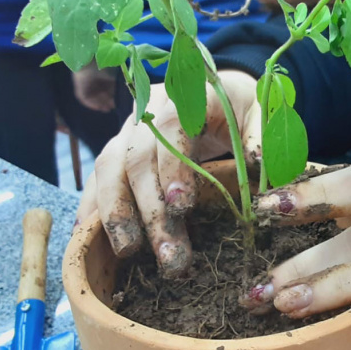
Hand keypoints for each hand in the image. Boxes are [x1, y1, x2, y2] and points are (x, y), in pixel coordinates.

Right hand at [76, 70, 261, 276]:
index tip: (180, 206)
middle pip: (137, 158)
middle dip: (149, 209)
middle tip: (168, 255)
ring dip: (116, 214)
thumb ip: (261, 137)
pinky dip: (92, 208)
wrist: (221, 94)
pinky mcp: (117, 150)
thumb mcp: (261, 116)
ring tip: (129, 252)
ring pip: (109, 169)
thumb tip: (255, 161)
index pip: (171, 129)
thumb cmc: (244, 110)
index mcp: (186, 96)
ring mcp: (127, 130)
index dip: (172, 167)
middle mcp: (148, 110)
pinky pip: (96, 179)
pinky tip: (88, 240)